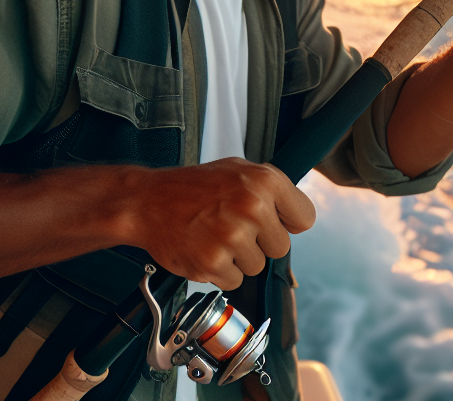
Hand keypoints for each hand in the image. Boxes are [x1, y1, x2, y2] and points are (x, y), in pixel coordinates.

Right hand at [128, 159, 315, 289]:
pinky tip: (205, 249)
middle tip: (232, 227)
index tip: (274, 222)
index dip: (289, 223)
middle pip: (281, 247)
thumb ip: (272, 191)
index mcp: (265, 181)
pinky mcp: (214, 262)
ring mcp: (233, 236)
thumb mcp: (238, 171)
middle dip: (260, 242)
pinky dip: (220, 271)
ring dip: (238, 258)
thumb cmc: (192, 187)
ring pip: (257, 266)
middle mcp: (252, 207)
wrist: (147, 202)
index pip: (305, 218)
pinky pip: (235, 280)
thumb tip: (299, 219)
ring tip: (215, 235)